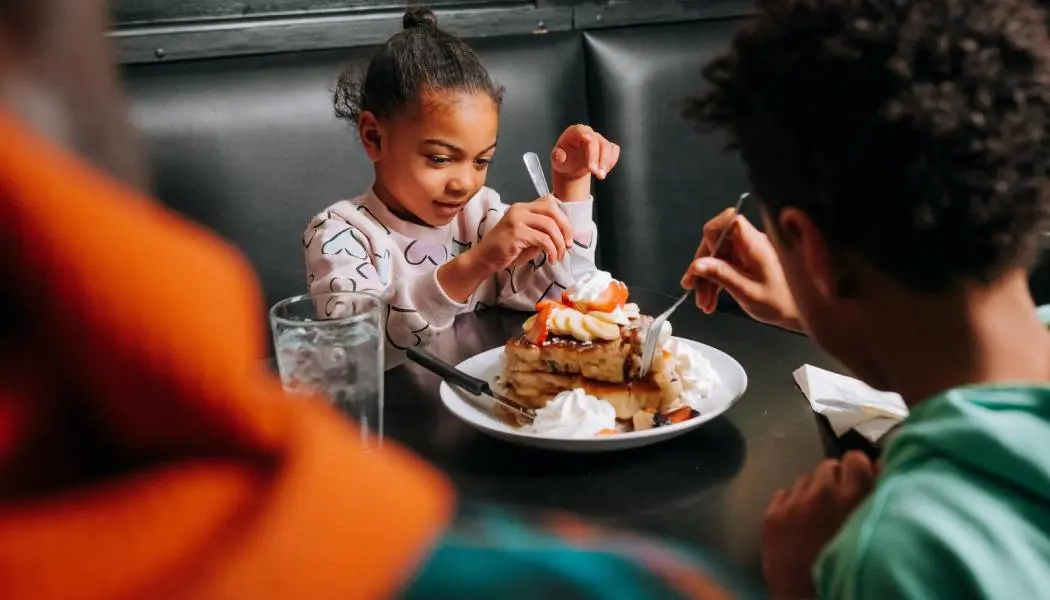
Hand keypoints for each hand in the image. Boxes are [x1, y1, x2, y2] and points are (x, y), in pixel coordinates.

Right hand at [475, 196, 572, 271]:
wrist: (484, 259)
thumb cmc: (505, 250)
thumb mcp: (526, 236)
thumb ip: (541, 231)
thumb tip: (564, 235)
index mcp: (522, 207)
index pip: (549, 203)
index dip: (563, 218)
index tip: (568, 235)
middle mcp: (519, 209)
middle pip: (552, 210)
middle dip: (566, 228)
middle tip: (569, 245)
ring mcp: (517, 219)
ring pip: (549, 226)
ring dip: (559, 243)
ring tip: (560, 256)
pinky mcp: (516, 233)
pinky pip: (543, 239)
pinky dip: (551, 250)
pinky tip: (551, 259)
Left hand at [550, 124, 619, 200]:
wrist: (572, 166)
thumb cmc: (563, 161)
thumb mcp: (555, 160)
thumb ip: (556, 157)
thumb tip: (560, 155)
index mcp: (574, 132)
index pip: (581, 130)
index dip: (585, 134)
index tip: (588, 140)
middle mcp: (588, 133)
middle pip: (597, 141)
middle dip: (597, 157)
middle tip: (594, 172)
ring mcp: (599, 139)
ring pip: (608, 147)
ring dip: (606, 162)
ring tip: (600, 176)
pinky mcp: (607, 147)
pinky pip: (614, 151)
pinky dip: (611, 162)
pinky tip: (603, 171)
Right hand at [680, 209, 802, 331]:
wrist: (800, 314)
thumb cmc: (781, 303)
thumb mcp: (747, 292)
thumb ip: (722, 275)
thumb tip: (697, 264)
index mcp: (755, 244)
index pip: (728, 220)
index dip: (711, 236)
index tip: (703, 260)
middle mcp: (751, 243)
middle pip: (717, 241)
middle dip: (702, 266)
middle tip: (694, 288)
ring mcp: (749, 252)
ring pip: (718, 255)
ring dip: (707, 278)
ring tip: (703, 302)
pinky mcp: (747, 261)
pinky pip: (725, 264)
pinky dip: (715, 280)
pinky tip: (711, 299)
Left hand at [762, 451, 876, 598]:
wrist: (811, 599)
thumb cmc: (852, 564)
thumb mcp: (874, 527)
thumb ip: (877, 495)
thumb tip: (879, 467)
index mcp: (852, 496)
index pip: (855, 459)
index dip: (857, 470)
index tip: (858, 482)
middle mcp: (821, 492)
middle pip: (828, 467)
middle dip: (834, 481)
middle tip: (838, 503)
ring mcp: (793, 503)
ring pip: (805, 479)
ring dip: (813, 491)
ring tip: (819, 515)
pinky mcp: (772, 515)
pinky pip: (785, 493)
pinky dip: (793, 503)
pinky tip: (800, 523)